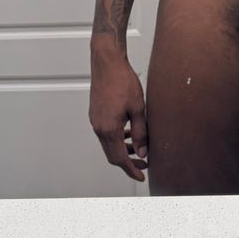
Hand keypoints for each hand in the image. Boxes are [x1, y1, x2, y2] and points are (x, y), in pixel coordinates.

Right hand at [89, 47, 148, 181]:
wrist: (107, 62)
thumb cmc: (122, 80)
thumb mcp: (138, 108)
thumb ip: (140, 132)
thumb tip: (143, 152)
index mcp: (109, 129)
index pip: (119, 158)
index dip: (131, 170)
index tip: (141, 175)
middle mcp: (99, 127)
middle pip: (112, 155)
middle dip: (128, 162)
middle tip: (143, 164)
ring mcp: (95, 120)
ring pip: (108, 144)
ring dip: (122, 150)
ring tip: (138, 148)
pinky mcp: (95, 114)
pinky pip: (105, 133)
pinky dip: (117, 138)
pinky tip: (128, 132)